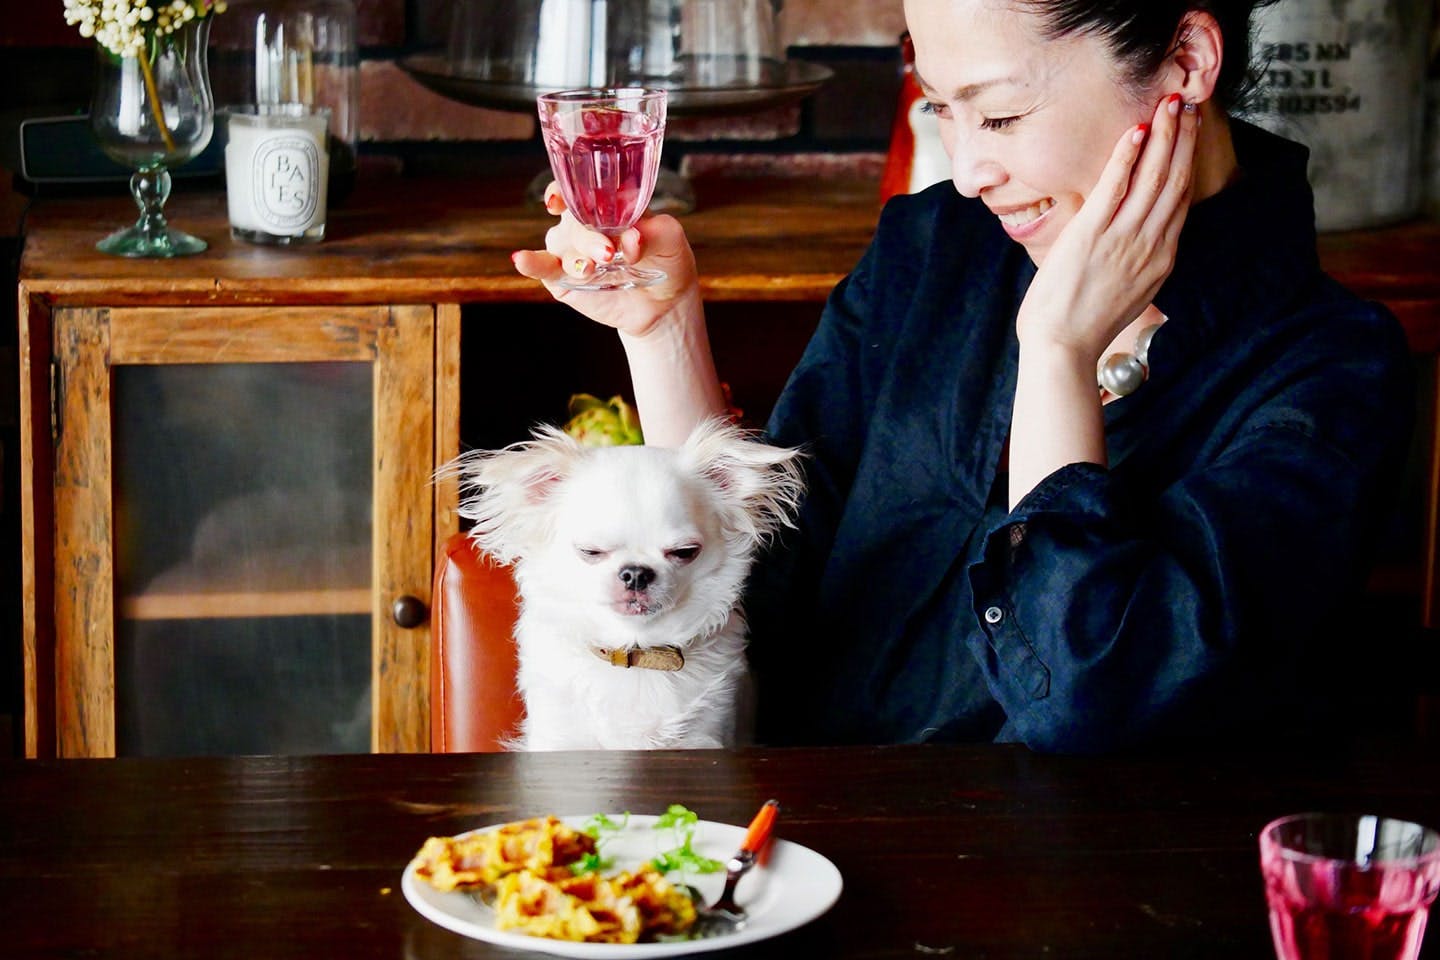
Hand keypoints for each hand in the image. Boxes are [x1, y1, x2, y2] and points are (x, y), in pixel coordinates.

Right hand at [511, 182, 700, 338]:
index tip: (560, 197)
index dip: (565, 188)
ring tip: (591, 269)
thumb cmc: (668, 261)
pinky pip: (542, 268)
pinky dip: (530, 263)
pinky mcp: (562, 280)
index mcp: (606, 206)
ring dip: (574, 255)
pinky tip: (522, 259)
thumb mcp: (671, 239)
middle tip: (609, 253)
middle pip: (571, 218)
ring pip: (559, 243)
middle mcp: (583, 225)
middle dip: (588, 236)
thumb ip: (654, 230)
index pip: (577, 187)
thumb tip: (631, 236)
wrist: (665, 305)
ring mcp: (571, 252)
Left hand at [1015, 92, 1198, 362]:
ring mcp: (1123, 239)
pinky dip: (1128, 156)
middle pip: (1176, 180)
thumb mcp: (1124, 290)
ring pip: (1154, 177)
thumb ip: (1134, 258)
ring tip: (1170, 103)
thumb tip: (1126, 232)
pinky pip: (1116, 187)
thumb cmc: (1083, 325)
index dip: (1188, 161)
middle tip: (1188, 102)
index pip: (1181, 200)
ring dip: (1164, 135)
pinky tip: (1136, 129)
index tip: (1191, 132)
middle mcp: (1150, 245)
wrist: (1062, 349)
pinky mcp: (1093, 236)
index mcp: (1160, 259)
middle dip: (1184, 138)